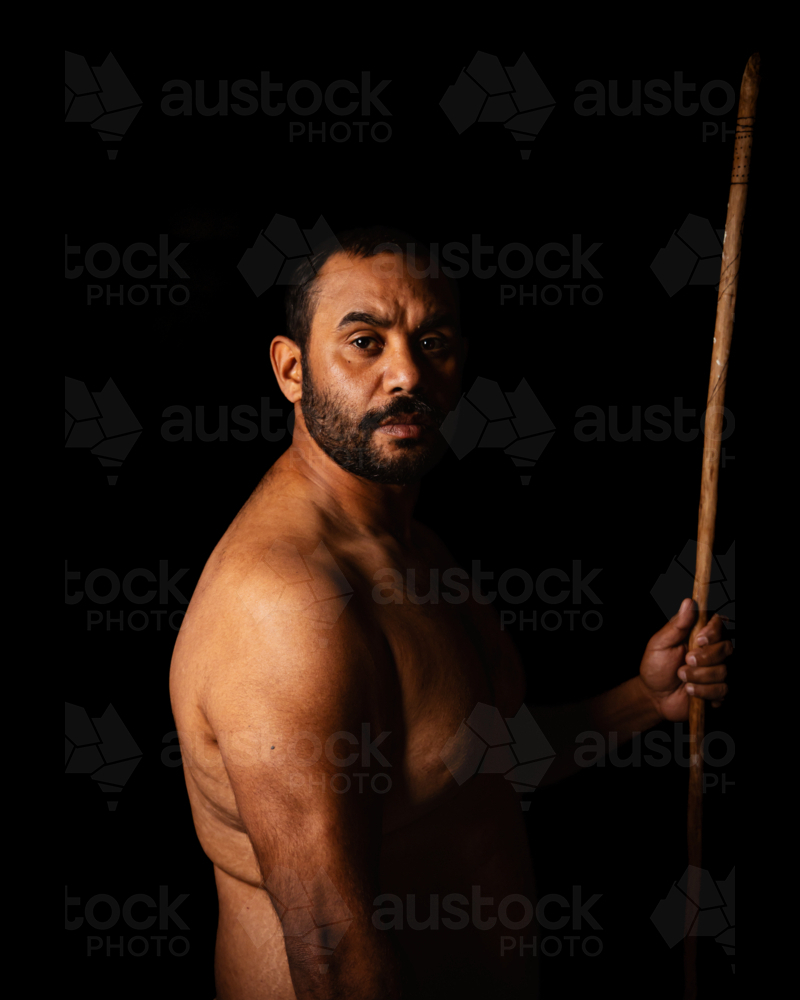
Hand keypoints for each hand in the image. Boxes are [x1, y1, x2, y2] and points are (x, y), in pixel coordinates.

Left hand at [639, 598, 730, 721]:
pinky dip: (703, 691)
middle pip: (726, 648)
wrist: (654, 696)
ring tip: (682, 677)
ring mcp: (717, 670)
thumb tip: (689, 602)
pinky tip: (690, 691)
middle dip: (704, 658)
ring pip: (723, 671)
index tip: (699, 639)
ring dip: (699, 676)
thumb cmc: (656, 666)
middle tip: (685, 662)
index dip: (713, 632)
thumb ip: (677, 625)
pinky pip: (722, 690)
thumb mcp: (660, 643)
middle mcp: (712, 651)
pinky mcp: (719, 689)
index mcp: (699, 635)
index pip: (718, 624)